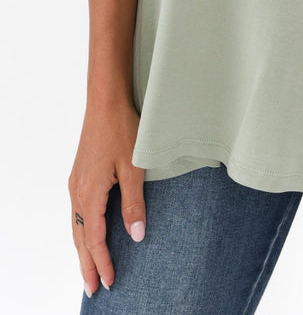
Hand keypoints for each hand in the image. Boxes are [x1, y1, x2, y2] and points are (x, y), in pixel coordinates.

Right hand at [68, 99, 146, 297]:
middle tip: (94, 289)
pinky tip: (88, 235)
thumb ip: (134, 203)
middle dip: (87, 265)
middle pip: (80, 238)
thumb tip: (136, 235)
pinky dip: (82, 231)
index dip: (103, 262)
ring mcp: (76, 183)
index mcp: (90, 193)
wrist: (105, 102)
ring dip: (82, 250)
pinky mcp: (80, 175)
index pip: (95, 239)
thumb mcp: (134, 167)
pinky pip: (77, 212)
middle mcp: (78, 191)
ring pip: (77, 226)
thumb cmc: (122, 129)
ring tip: (88, 270)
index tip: (110, 282)